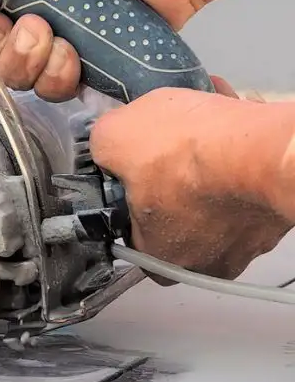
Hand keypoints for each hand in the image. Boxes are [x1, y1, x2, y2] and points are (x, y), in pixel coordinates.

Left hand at [89, 77, 293, 281]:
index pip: (131, 235)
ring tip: (207, 120)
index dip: (128, 196)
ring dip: (210, 157)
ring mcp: (249, 241)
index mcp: (159, 259)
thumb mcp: (115, 137)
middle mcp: (206, 262)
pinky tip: (235, 120)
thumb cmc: (187, 155)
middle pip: (177, 210)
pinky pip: (250, 178)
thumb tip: (106, 141)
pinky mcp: (278, 214)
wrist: (264, 149)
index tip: (133, 168)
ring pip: (217, 192)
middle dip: (173, 171)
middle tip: (172, 140)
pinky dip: (242, 151)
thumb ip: (103, 145)